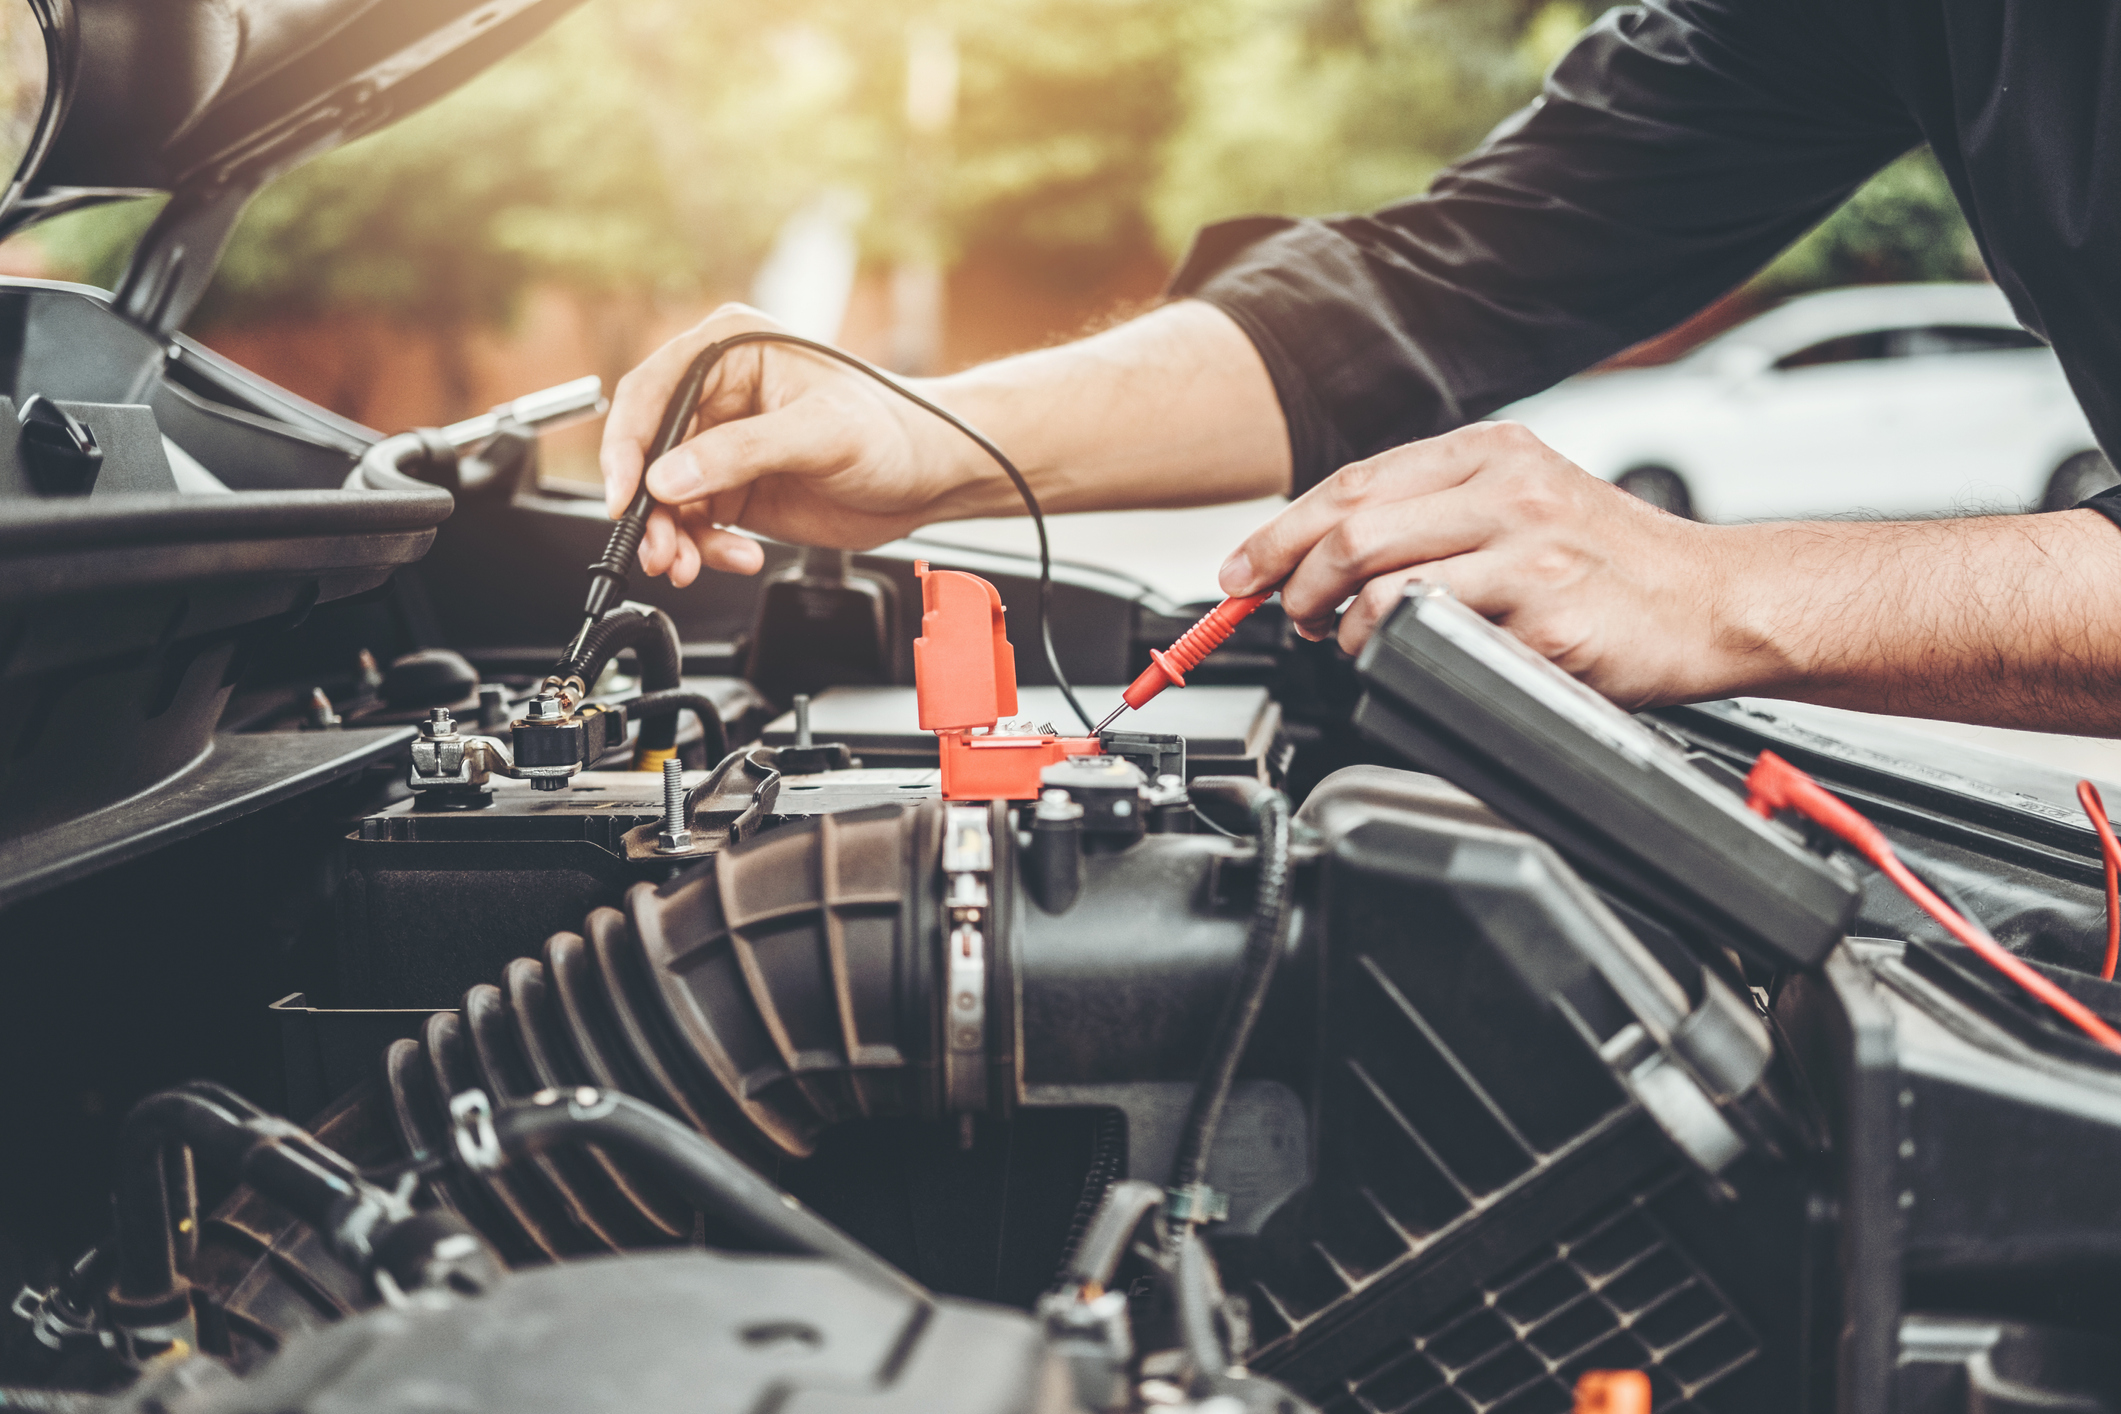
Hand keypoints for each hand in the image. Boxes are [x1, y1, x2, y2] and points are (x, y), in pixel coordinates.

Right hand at [598, 305, 975, 585]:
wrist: (932, 476)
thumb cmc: (895, 430)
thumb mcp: (821, 433)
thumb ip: (743, 451)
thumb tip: (670, 476)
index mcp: (730, 351)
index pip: (652, 392)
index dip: (627, 445)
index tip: (626, 494)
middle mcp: (718, 394)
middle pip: (649, 452)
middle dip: (650, 507)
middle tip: (661, 549)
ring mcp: (723, 445)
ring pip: (665, 495)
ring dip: (672, 536)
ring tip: (689, 564)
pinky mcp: (735, 488)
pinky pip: (694, 523)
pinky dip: (703, 548)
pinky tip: (736, 557)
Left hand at [1217, 421, 1758, 706]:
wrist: (1716, 602)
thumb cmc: (1615, 565)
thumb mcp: (1526, 503)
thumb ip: (1437, 514)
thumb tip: (1326, 550)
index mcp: (1494, 453)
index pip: (1353, 484)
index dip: (1280, 532)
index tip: (1242, 571)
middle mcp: (1508, 490)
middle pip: (1351, 531)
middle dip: (1294, 583)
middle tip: (1290, 617)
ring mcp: (1529, 553)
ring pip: (1380, 584)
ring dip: (1342, 626)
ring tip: (1351, 642)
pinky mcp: (1546, 617)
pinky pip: (1437, 636)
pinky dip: (1401, 653)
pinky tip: (1411, 657)